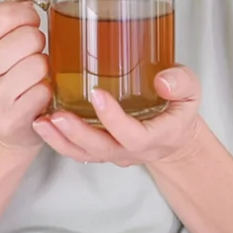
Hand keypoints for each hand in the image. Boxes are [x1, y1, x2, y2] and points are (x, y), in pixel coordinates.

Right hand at [0, 0, 51, 151]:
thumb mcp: (3, 34)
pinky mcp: (8, 119)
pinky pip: (43, 91)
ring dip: (45, 69)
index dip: (28, 15)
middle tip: (31, 55)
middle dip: (39, 44)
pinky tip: (36, 95)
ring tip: (33, 76)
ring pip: (38, 64)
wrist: (1, 129)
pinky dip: (47, 91)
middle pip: (29, 37)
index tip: (29, 25)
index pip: (7, 12)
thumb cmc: (5, 73)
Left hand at [31, 65, 204, 166]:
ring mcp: (113, 152)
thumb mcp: (191, 92)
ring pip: (84, 153)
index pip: (133, 135)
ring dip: (60, 140)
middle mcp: (131, 150)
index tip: (98, 94)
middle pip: (101, 148)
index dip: (114, 119)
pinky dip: (58, 140)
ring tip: (41, 122)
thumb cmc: (179, 109)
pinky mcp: (100, 148)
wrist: (175, 134)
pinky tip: (42, 123)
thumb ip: (181, 83)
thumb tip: (163, 79)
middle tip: (58, 115)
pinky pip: (77, 150)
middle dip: (77, 133)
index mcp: (156, 137)